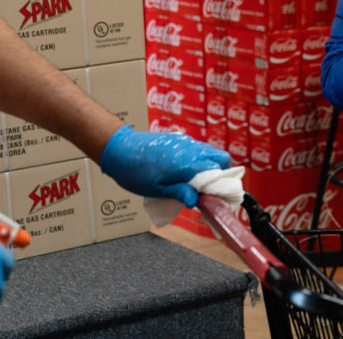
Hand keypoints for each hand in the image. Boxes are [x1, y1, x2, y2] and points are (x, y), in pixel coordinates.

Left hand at [99, 126, 231, 207]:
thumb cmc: (135, 172)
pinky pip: (200, 149)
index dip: (223, 188)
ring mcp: (187, 142)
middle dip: (222, 176)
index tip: (219, 200)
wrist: (120, 149)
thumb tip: (195, 201)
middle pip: (222, 159)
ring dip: (211, 167)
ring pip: (212, 152)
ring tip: (197, 183)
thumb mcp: (156, 189)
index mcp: (188, 164)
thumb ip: (180, 193)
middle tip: (209, 192)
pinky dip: (201, 160)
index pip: (219, 173)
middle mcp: (192, 150)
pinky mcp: (181, 140)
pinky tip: (186, 172)